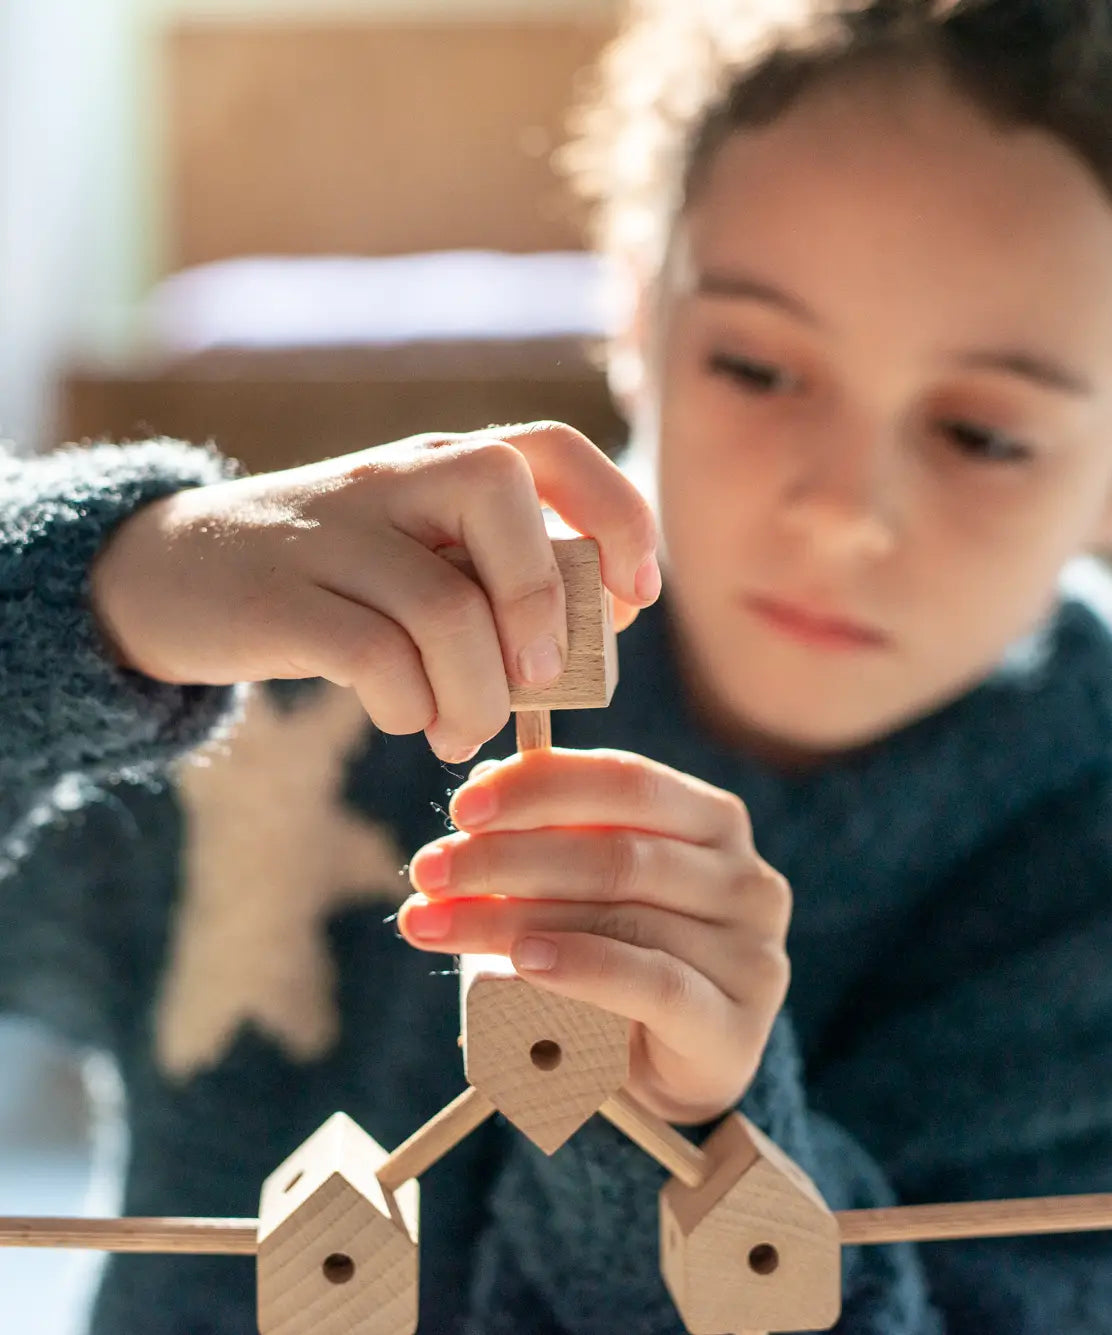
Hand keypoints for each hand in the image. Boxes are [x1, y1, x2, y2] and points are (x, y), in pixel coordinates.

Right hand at [90, 423, 658, 761]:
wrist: (176, 572)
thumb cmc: (335, 580)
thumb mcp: (417, 555)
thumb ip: (497, 576)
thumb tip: (597, 629)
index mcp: (440, 463)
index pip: (551, 446)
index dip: (617, 516)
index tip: (631, 602)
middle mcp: (393, 478)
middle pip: (500, 494)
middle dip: (543, 604)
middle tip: (542, 680)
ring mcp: (332, 533)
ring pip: (445, 605)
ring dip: (478, 694)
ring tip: (464, 729)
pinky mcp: (281, 599)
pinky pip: (374, 657)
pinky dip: (412, 707)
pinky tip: (410, 720)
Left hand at [400, 748, 791, 1124]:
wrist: (666, 1074)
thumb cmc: (618, 958)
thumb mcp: (587, 887)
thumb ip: (552, 830)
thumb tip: (485, 779)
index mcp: (714, 822)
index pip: (627, 782)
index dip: (541, 788)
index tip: (462, 809)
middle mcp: (745, 879)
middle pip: (616, 852)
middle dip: (506, 858)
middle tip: (429, 871)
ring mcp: (750, 955)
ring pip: (620, 917)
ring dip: (511, 918)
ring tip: (436, 923)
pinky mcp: (734, 1027)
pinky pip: (653, 985)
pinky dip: (581, 966)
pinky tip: (522, 961)